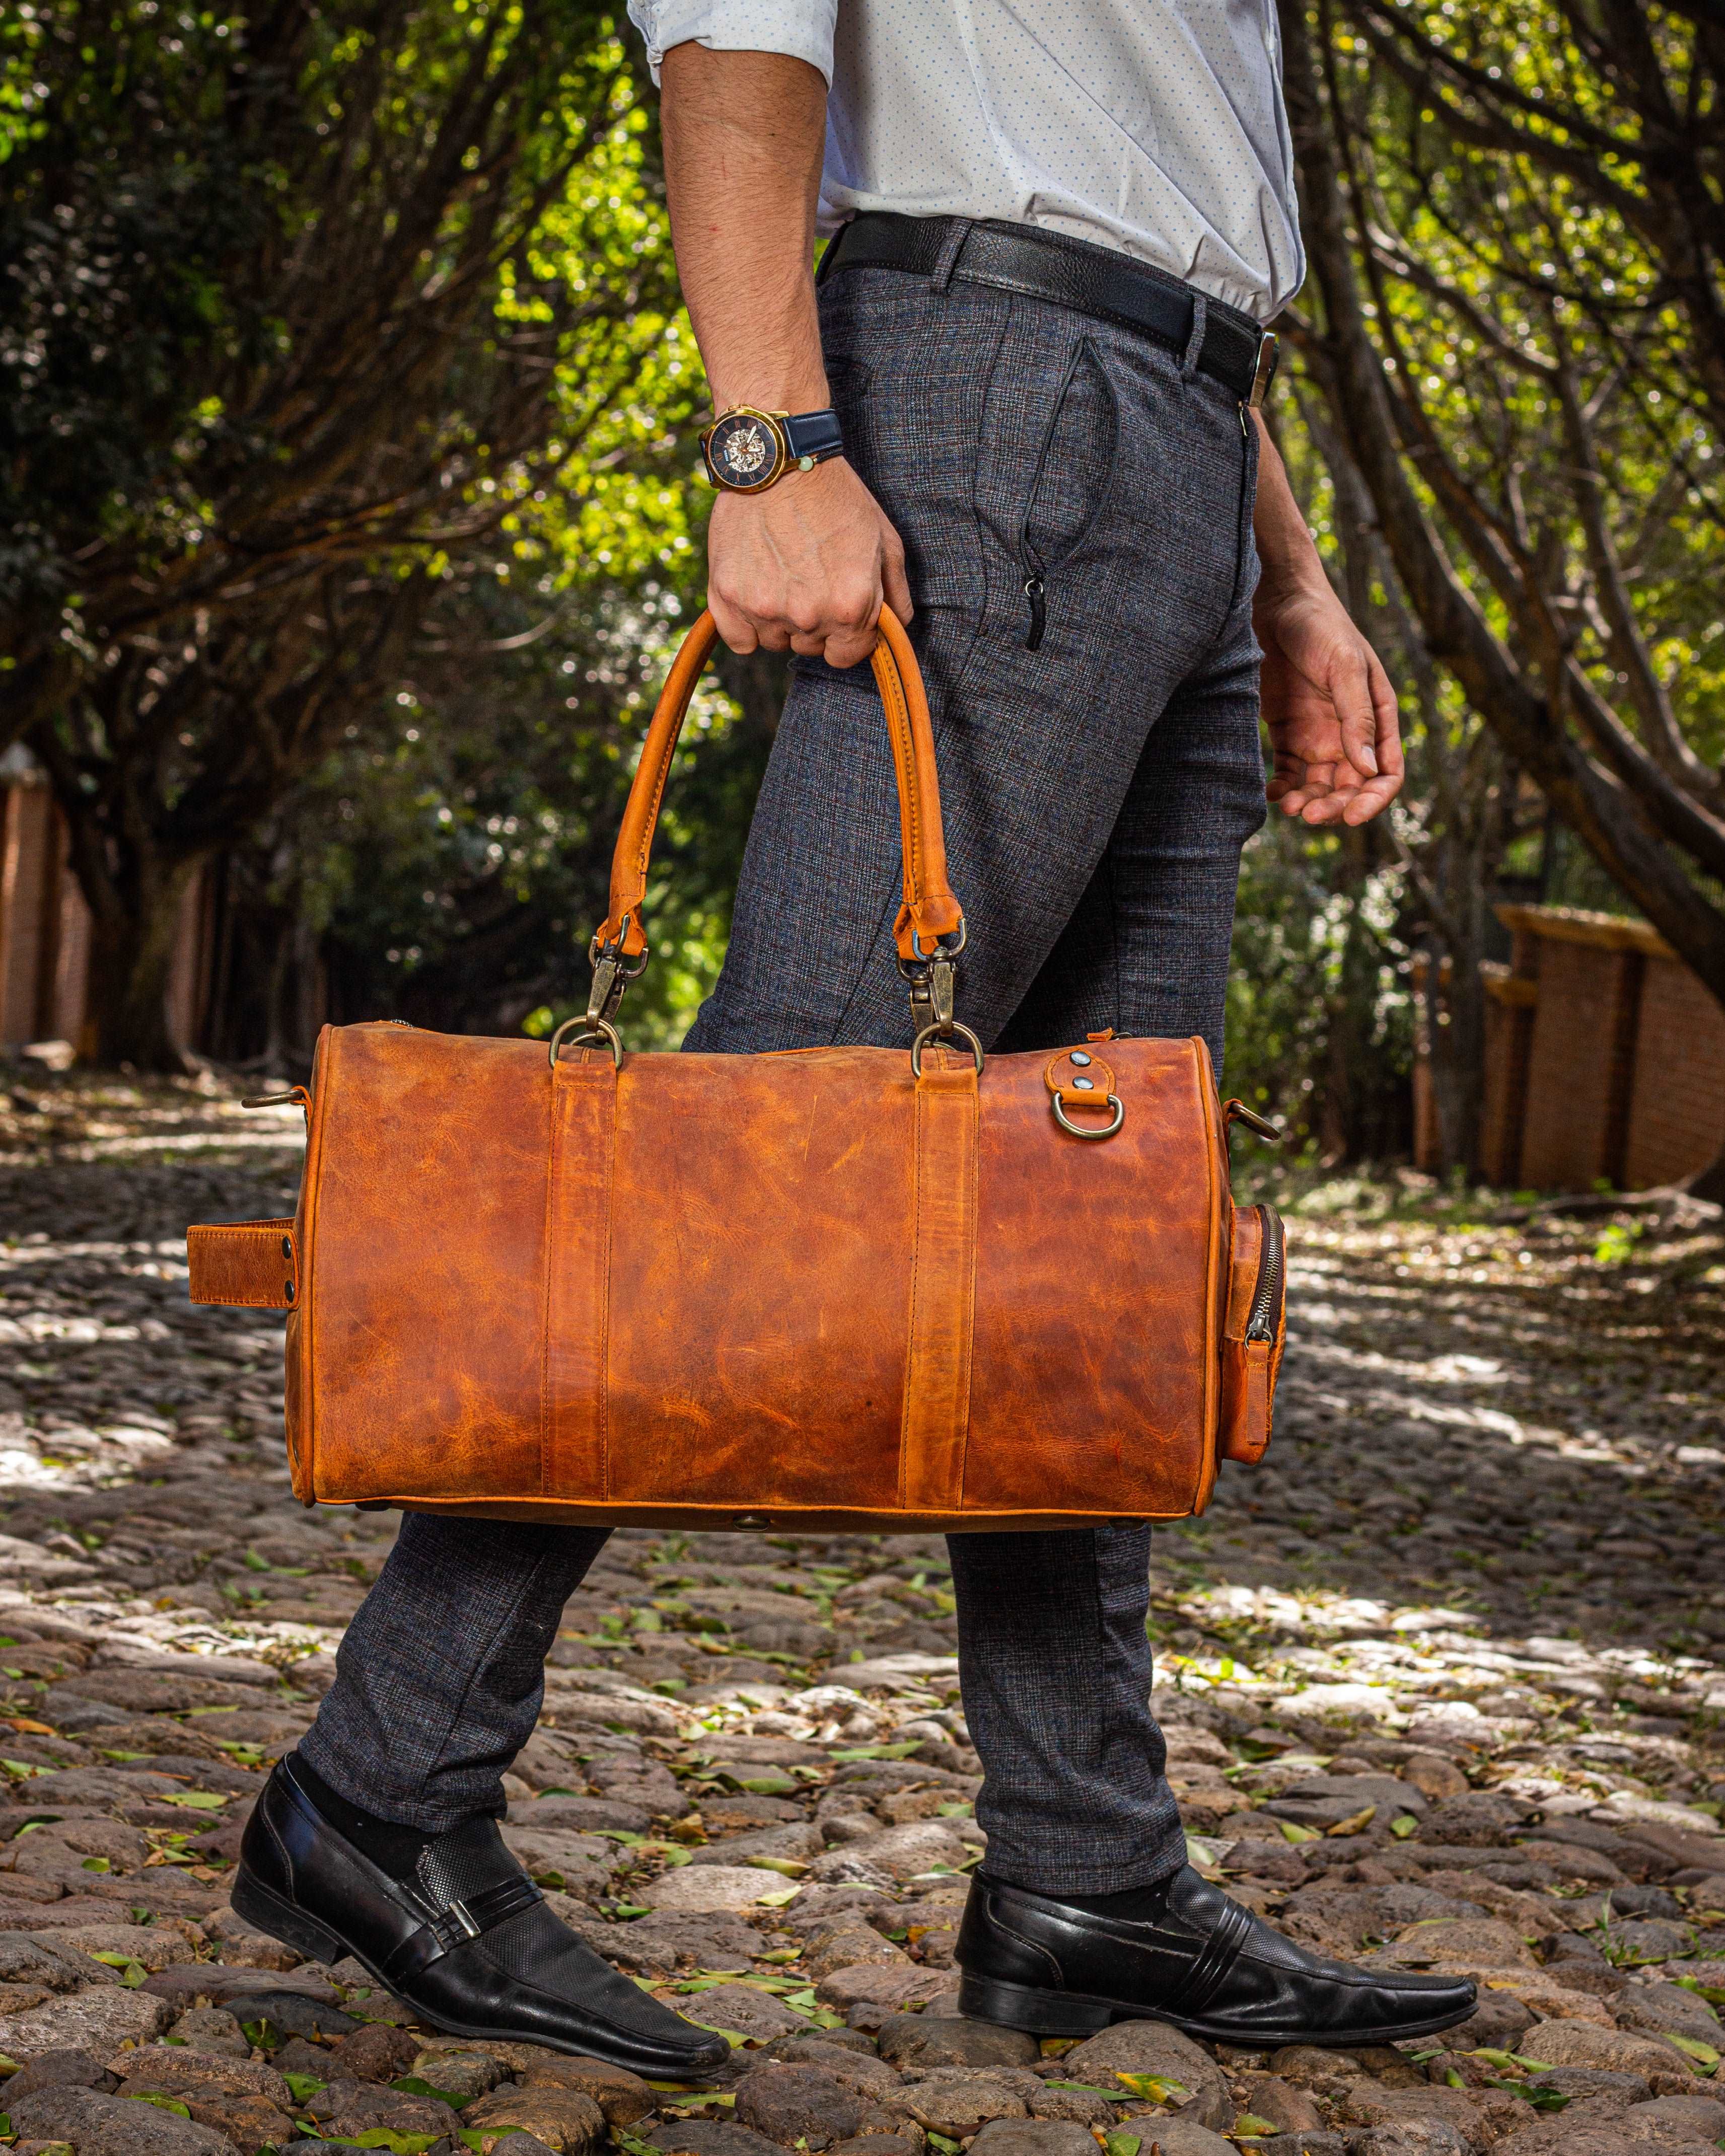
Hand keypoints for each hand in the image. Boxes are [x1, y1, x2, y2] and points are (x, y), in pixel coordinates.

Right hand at [707, 457, 912, 669]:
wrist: (781, 459)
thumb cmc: (837, 497)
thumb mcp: (885, 540)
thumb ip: (895, 595)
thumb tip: (894, 630)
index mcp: (850, 606)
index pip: (846, 656)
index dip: (847, 637)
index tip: (839, 612)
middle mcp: (808, 615)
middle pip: (810, 647)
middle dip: (814, 623)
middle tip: (809, 578)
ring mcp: (764, 608)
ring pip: (775, 641)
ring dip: (780, 620)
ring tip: (782, 573)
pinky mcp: (727, 596)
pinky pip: (740, 641)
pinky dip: (746, 625)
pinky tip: (756, 592)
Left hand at [1256, 574, 1403, 823]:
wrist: (1275, 602)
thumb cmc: (1320, 625)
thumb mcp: (1344, 667)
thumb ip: (1357, 717)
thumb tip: (1368, 771)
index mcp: (1377, 715)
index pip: (1386, 771)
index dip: (1374, 799)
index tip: (1353, 816)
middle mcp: (1350, 732)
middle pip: (1351, 787)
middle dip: (1336, 807)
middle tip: (1311, 815)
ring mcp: (1318, 734)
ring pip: (1319, 786)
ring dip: (1309, 802)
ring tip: (1291, 806)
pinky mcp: (1286, 732)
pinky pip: (1288, 773)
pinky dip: (1283, 788)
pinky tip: (1272, 794)